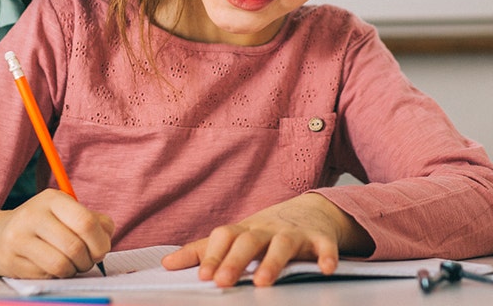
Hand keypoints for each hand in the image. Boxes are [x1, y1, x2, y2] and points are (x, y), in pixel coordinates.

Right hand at [0, 189, 113, 277]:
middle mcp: (32, 215)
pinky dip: (56, 275)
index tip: (102, 250)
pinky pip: (46, 275)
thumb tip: (106, 237)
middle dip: (88, 260)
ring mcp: (18, 237)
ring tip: (72, 264)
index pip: (85, 221)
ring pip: (61, 264)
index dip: (100, 241)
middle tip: (88, 261)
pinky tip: (52, 266)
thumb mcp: (68, 213)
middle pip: (75, 246)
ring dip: (73, 270)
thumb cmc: (45, 225)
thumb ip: (94, 221)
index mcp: (52, 198)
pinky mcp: (11, 260)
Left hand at [160, 193, 371, 286]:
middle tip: (222, 282)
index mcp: (245, 230)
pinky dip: (326, 256)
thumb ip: (202, 252)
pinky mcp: (320, 238)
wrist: (312, 210)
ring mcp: (294, 232)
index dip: (212, 255)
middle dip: (235, 261)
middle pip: (249, 240)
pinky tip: (326, 269)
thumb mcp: (236, 237)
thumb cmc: (266, 230)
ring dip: (273, 262)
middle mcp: (267, 229)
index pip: (224, 237)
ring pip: (283, 244)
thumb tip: (166, 264)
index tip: (203, 277)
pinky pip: (324, 246)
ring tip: (262, 283)